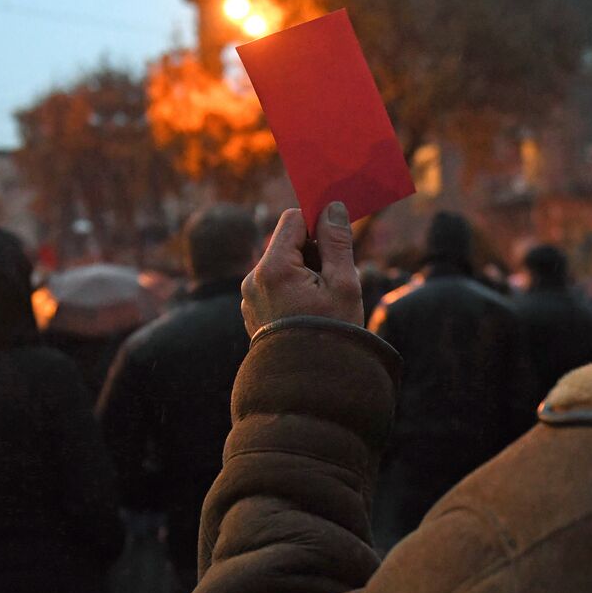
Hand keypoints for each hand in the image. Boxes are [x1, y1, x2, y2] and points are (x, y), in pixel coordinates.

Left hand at [241, 203, 362, 335]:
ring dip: (303, 273)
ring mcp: (248, 298)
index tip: (336, 237)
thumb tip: (332, 207)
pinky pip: (272, 287)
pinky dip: (291, 290)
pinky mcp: (251, 312)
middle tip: (333, 279)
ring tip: (321, 302)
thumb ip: (336, 241)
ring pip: (280, 266)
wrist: (310, 385)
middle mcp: (253, 279)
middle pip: (286, 243)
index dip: (317, 222)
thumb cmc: (331, 333)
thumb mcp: (343, 283)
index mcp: (273, 268)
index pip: (292, 219)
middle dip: (312, 252)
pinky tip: (307, 313)